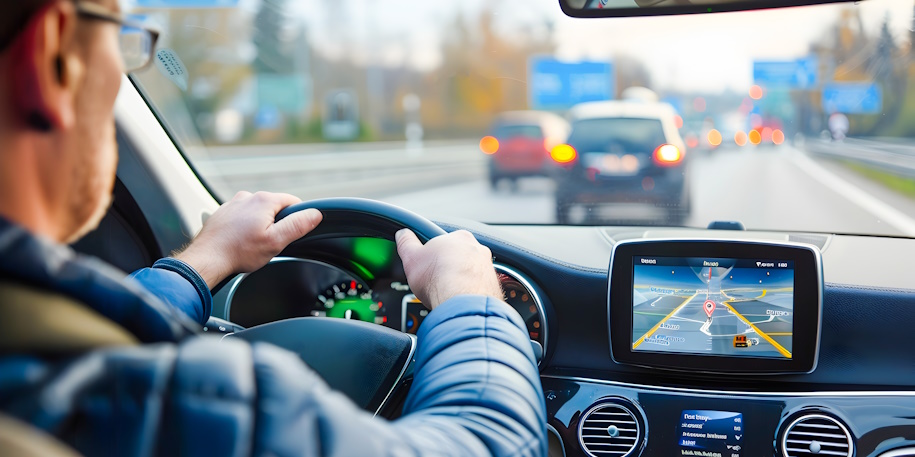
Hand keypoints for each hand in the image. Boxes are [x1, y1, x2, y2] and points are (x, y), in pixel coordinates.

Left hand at [176, 191, 322, 288]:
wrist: (207, 259)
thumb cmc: (238, 252)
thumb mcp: (276, 241)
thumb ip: (298, 225)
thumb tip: (315, 214)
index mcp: (264, 200)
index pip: (294, 202)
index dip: (298, 219)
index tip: (292, 234)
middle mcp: (248, 197)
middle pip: (275, 208)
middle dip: (277, 224)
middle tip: (270, 243)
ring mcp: (234, 204)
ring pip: (258, 213)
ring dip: (260, 226)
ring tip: (252, 245)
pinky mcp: (224, 213)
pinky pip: (243, 217)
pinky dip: (245, 228)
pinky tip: (240, 242)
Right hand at [395, 229, 502, 309]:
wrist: (462, 302)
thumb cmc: (439, 278)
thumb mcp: (411, 257)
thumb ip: (406, 243)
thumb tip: (403, 234)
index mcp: (459, 237)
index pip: (444, 242)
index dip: (433, 255)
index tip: (427, 266)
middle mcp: (477, 249)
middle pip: (458, 257)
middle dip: (448, 268)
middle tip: (436, 281)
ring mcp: (487, 267)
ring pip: (470, 272)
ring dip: (460, 280)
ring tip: (447, 292)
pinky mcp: (493, 285)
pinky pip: (478, 287)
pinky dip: (469, 292)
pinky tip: (459, 300)